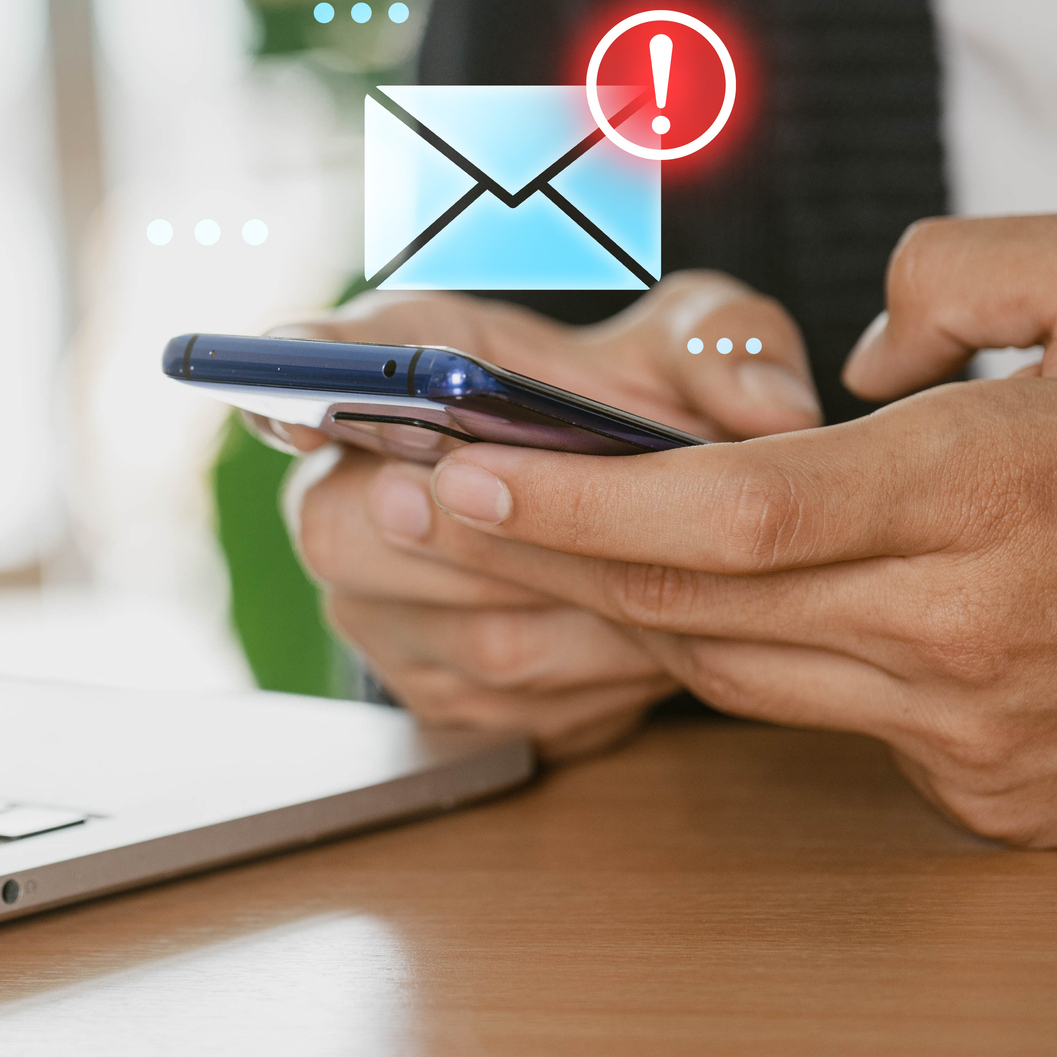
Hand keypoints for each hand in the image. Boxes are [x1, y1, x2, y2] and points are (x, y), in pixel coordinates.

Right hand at [276, 277, 824, 760]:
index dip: (288, 386)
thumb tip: (769, 406)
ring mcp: (369, 603)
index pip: (304, 360)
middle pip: (364, 532)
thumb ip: (727, 348)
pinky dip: (605, 687)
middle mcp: (340, 487)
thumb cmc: (629, 404)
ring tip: (693, 598)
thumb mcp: (687, 345)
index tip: (298, 413)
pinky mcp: (422, 691)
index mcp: (387, 364)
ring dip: (597, 627)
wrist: (615, 505)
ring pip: (471, 638)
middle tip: (641, 545)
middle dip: (526, 549)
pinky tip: (657, 648)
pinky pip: (512, 711)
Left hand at [416, 216, 1056, 844]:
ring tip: (520, 540)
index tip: (466, 471)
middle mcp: (963, 624)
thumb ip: (969, 266)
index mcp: (992, 487)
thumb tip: (849, 351)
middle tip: (418, 504)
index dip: (580, 500)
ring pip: (734, 667)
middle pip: (696, 598)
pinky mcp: (986, 790)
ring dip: (619, 603)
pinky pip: (821, 713)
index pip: (733, 511)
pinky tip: (695, 598)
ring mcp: (972, 727)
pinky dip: (746, 651)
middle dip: (539, 553)